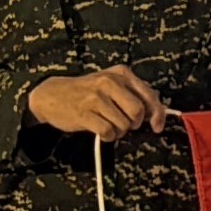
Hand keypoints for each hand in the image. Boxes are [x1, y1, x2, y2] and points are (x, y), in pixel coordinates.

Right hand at [26, 66, 167, 138]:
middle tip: (124, 123)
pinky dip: (107, 136)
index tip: (157, 126)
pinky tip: (100, 130)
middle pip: (138, 112)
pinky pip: (108, 132)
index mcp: (121, 74)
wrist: (52, 95)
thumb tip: (157, 115)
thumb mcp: (112, 85)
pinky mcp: (84, 113)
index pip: (149, 95)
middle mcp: (109, 82)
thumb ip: (134, 95)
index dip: (158, 114)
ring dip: (118, 131)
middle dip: (134, 123)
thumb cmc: (88, 93)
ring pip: (123, 125)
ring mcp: (96, 97)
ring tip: (107, 124)